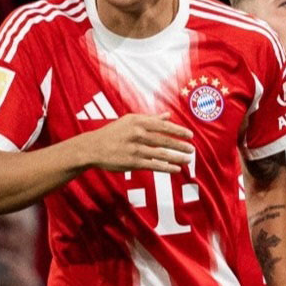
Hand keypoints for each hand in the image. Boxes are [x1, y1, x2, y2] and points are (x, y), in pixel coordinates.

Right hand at [77, 113, 194, 172]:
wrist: (93, 147)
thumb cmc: (114, 133)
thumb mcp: (129, 121)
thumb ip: (150, 119)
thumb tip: (168, 115)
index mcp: (138, 121)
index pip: (163, 126)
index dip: (179, 131)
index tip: (190, 135)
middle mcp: (137, 133)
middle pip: (165, 140)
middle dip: (181, 145)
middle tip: (192, 149)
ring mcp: (135, 148)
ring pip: (161, 153)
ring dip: (177, 157)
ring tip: (188, 159)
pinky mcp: (132, 162)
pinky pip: (153, 165)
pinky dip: (167, 167)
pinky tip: (176, 169)